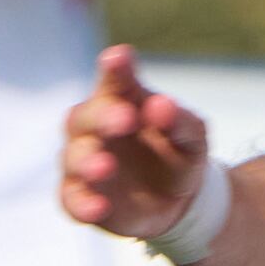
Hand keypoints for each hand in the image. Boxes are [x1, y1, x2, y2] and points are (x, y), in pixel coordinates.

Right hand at [58, 42, 211, 243]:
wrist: (179, 200)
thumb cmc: (179, 153)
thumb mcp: (192, 137)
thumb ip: (179, 121)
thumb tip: (162, 106)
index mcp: (121, 101)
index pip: (115, 80)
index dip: (115, 69)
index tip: (119, 58)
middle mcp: (94, 127)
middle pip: (86, 117)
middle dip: (103, 118)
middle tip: (125, 120)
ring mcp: (83, 162)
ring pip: (74, 158)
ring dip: (88, 162)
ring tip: (106, 167)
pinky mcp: (80, 197)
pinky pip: (72, 200)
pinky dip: (83, 204)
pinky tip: (98, 208)